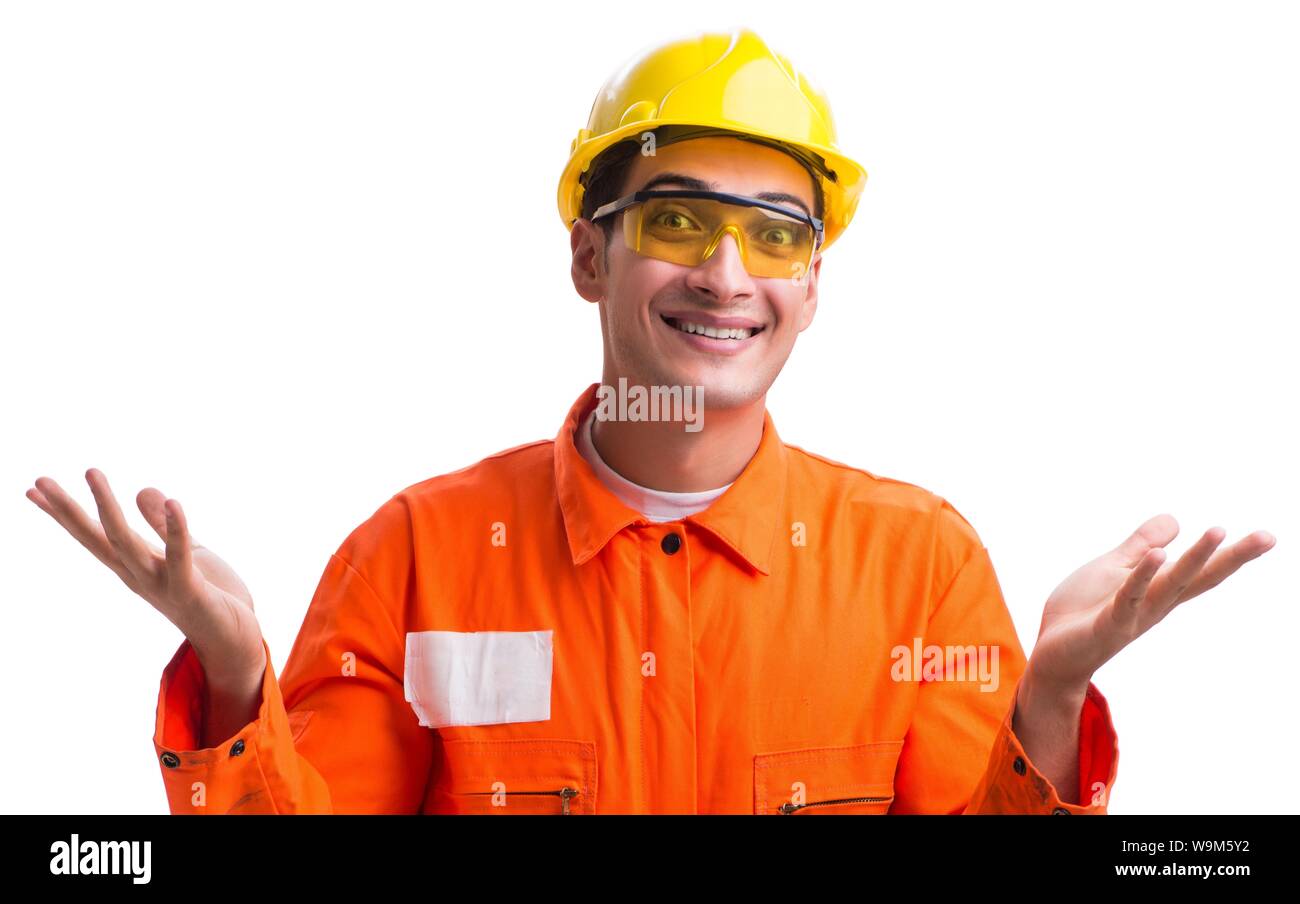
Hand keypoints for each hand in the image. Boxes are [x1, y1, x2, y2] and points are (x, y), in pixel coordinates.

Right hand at [27, 468, 265, 685]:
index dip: (65, 514)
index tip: (33, 489)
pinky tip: (174, 502)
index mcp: (136, 565)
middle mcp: (139, 575)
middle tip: (40, 480)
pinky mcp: (190, 591)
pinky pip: (180, 558)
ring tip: (91, 472)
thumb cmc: (212, 596)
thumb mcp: (187, 552)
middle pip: (98, 538)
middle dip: (68, 511)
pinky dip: (177, 530)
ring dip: (108, 507)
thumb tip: (144, 490)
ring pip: (126, 543)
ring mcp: (160, 584)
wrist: (236, 639)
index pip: (94, 535)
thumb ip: (164, 526)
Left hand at [1025, 513, 1275, 692]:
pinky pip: (1129, 598)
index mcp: (1158, 589)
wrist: (1052, 654)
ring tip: (1218, 531)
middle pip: (1199, 578)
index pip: (1202, 569)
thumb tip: (1176, 519)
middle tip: (1268, 537)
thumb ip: (1140, 545)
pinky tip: (1158, 555)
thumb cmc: (1084, 611)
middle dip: (1233, 558)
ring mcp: (1135, 615)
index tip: (1268, 537)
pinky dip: (1142, 576)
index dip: (1233, 553)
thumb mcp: (1113, 568)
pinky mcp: (1108, 625)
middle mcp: (1155, 604)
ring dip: (1194, 559)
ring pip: (1171, 585)